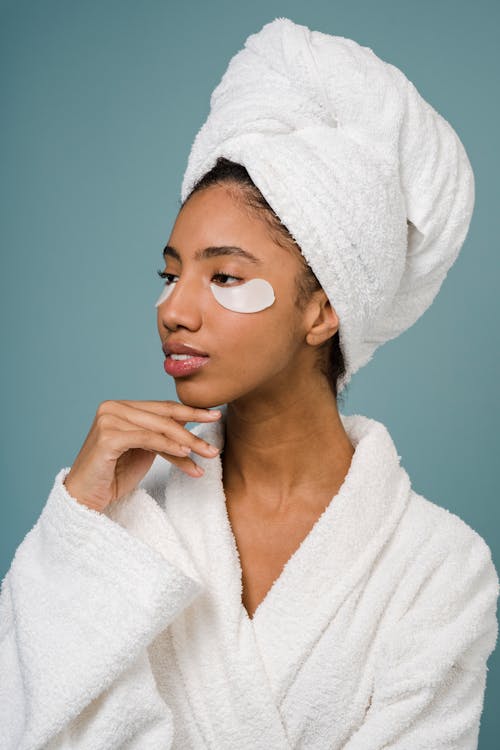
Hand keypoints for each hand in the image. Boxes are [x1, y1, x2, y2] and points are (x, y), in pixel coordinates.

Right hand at [63, 399, 221, 511]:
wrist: (85, 498)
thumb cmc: (113, 475)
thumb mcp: (144, 451)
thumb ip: (161, 435)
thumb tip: (190, 427)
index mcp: (121, 407)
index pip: (162, 407)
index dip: (190, 411)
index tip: (214, 415)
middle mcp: (113, 407)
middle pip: (163, 415)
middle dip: (194, 426)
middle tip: (216, 433)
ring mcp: (108, 420)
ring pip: (159, 427)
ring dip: (187, 442)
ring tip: (207, 454)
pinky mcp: (108, 437)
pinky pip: (147, 439)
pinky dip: (169, 446)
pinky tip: (185, 455)